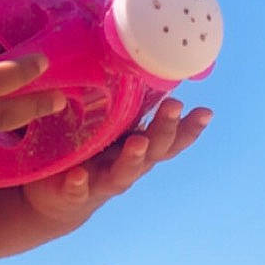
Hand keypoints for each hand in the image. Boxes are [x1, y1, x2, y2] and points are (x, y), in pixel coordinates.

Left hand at [20, 97, 212, 234]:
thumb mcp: (110, 129)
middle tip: (174, 106)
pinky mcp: (74, 193)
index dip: (189, 128)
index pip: (169, 139)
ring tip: (138, 142)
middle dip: (164, 129)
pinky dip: (79, 184)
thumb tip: (143, 66)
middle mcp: (126, 165)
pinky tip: (79, 175)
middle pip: (152, 151)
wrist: (58, 198)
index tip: (206, 112)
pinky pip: (77, 191)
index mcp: (137, 147)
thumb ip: (126, 107)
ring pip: (122, 173)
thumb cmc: (91, 154)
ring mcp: (101, 181)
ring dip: (132, 158)